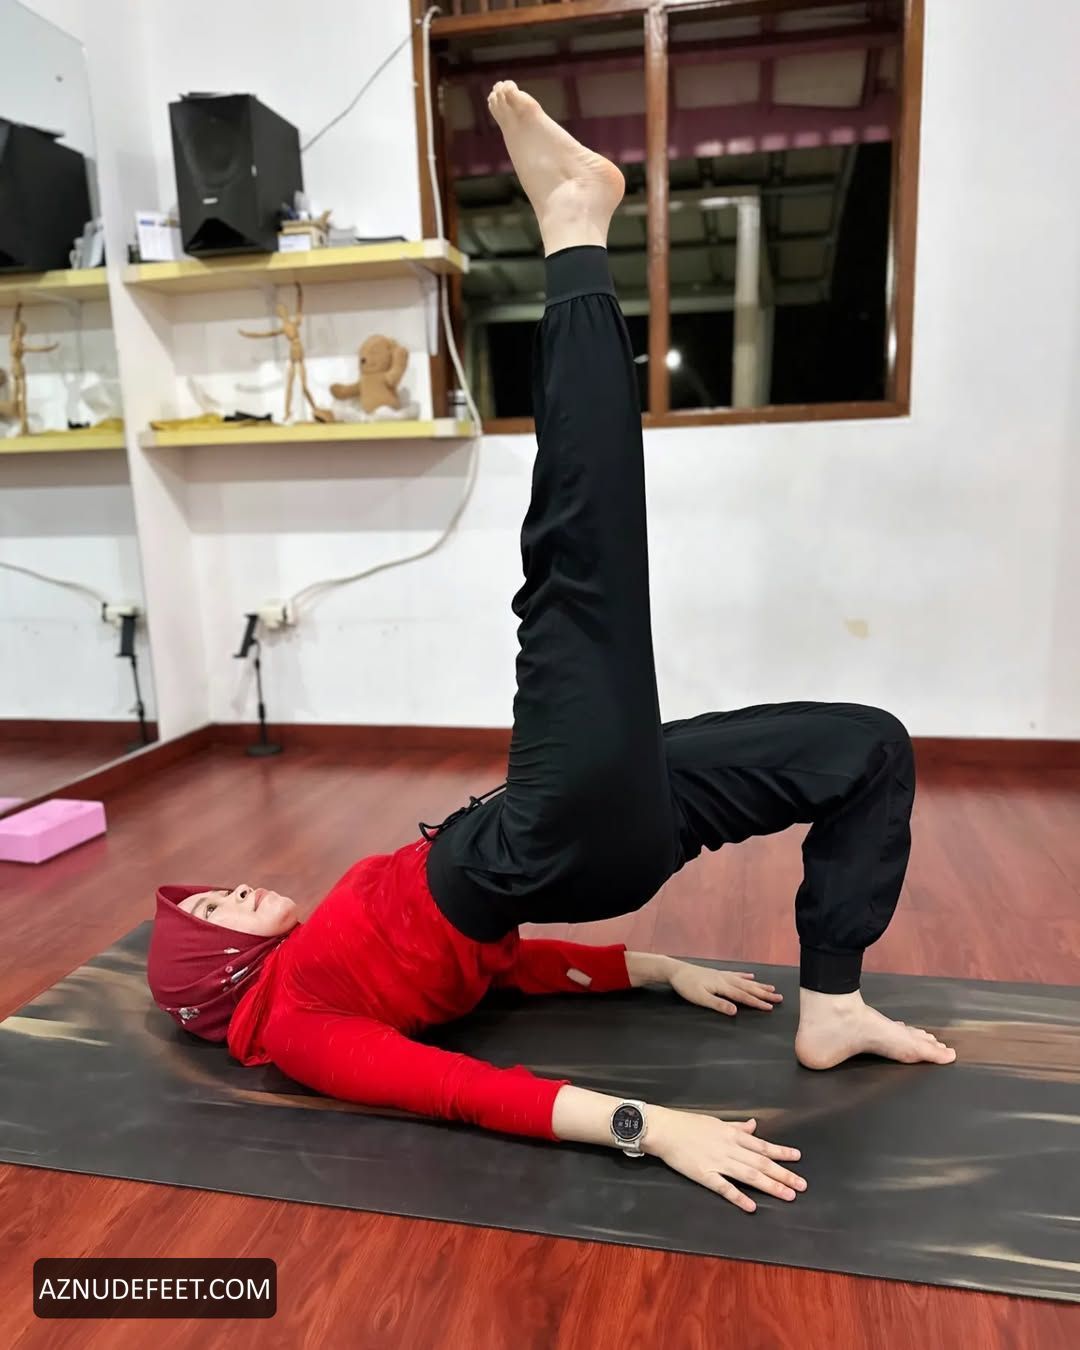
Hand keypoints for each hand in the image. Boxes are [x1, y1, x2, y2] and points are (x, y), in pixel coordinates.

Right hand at [646, 1108, 805, 1211]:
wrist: (664, 1129)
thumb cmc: (688, 1124)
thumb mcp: (716, 1121)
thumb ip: (737, 1126)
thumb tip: (754, 1125)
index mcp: (732, 1134)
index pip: (762, 1145)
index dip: (781, 1152)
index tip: (798, 1158)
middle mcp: (729, 1148)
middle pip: (761, 1162)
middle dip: (783, 1174)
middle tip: (801, 1185)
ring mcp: (718, 1162)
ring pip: (749, 1175)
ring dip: (770, 1186)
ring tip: (787, 1195)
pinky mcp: (704, 1175)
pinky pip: (725, 1187)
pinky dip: (739, 1197)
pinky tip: (752, 1206)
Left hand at [669, 962, 782, 1015]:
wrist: (675, 971)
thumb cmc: (686, 986)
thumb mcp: (700, 998)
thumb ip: (718, 1004)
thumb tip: (735, 1011)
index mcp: (723, 986)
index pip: (744, 996)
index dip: (757, 1002)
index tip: (771, 1008)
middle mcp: (726, 979)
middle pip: (749, 987)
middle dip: (764, 993)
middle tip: (779, 997)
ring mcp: (722, 975)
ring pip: (745, 981)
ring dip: (758, 985)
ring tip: (771, 988)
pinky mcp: (717, 973)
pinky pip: (736, 974)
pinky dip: (745, 976)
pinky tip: (751, 976)